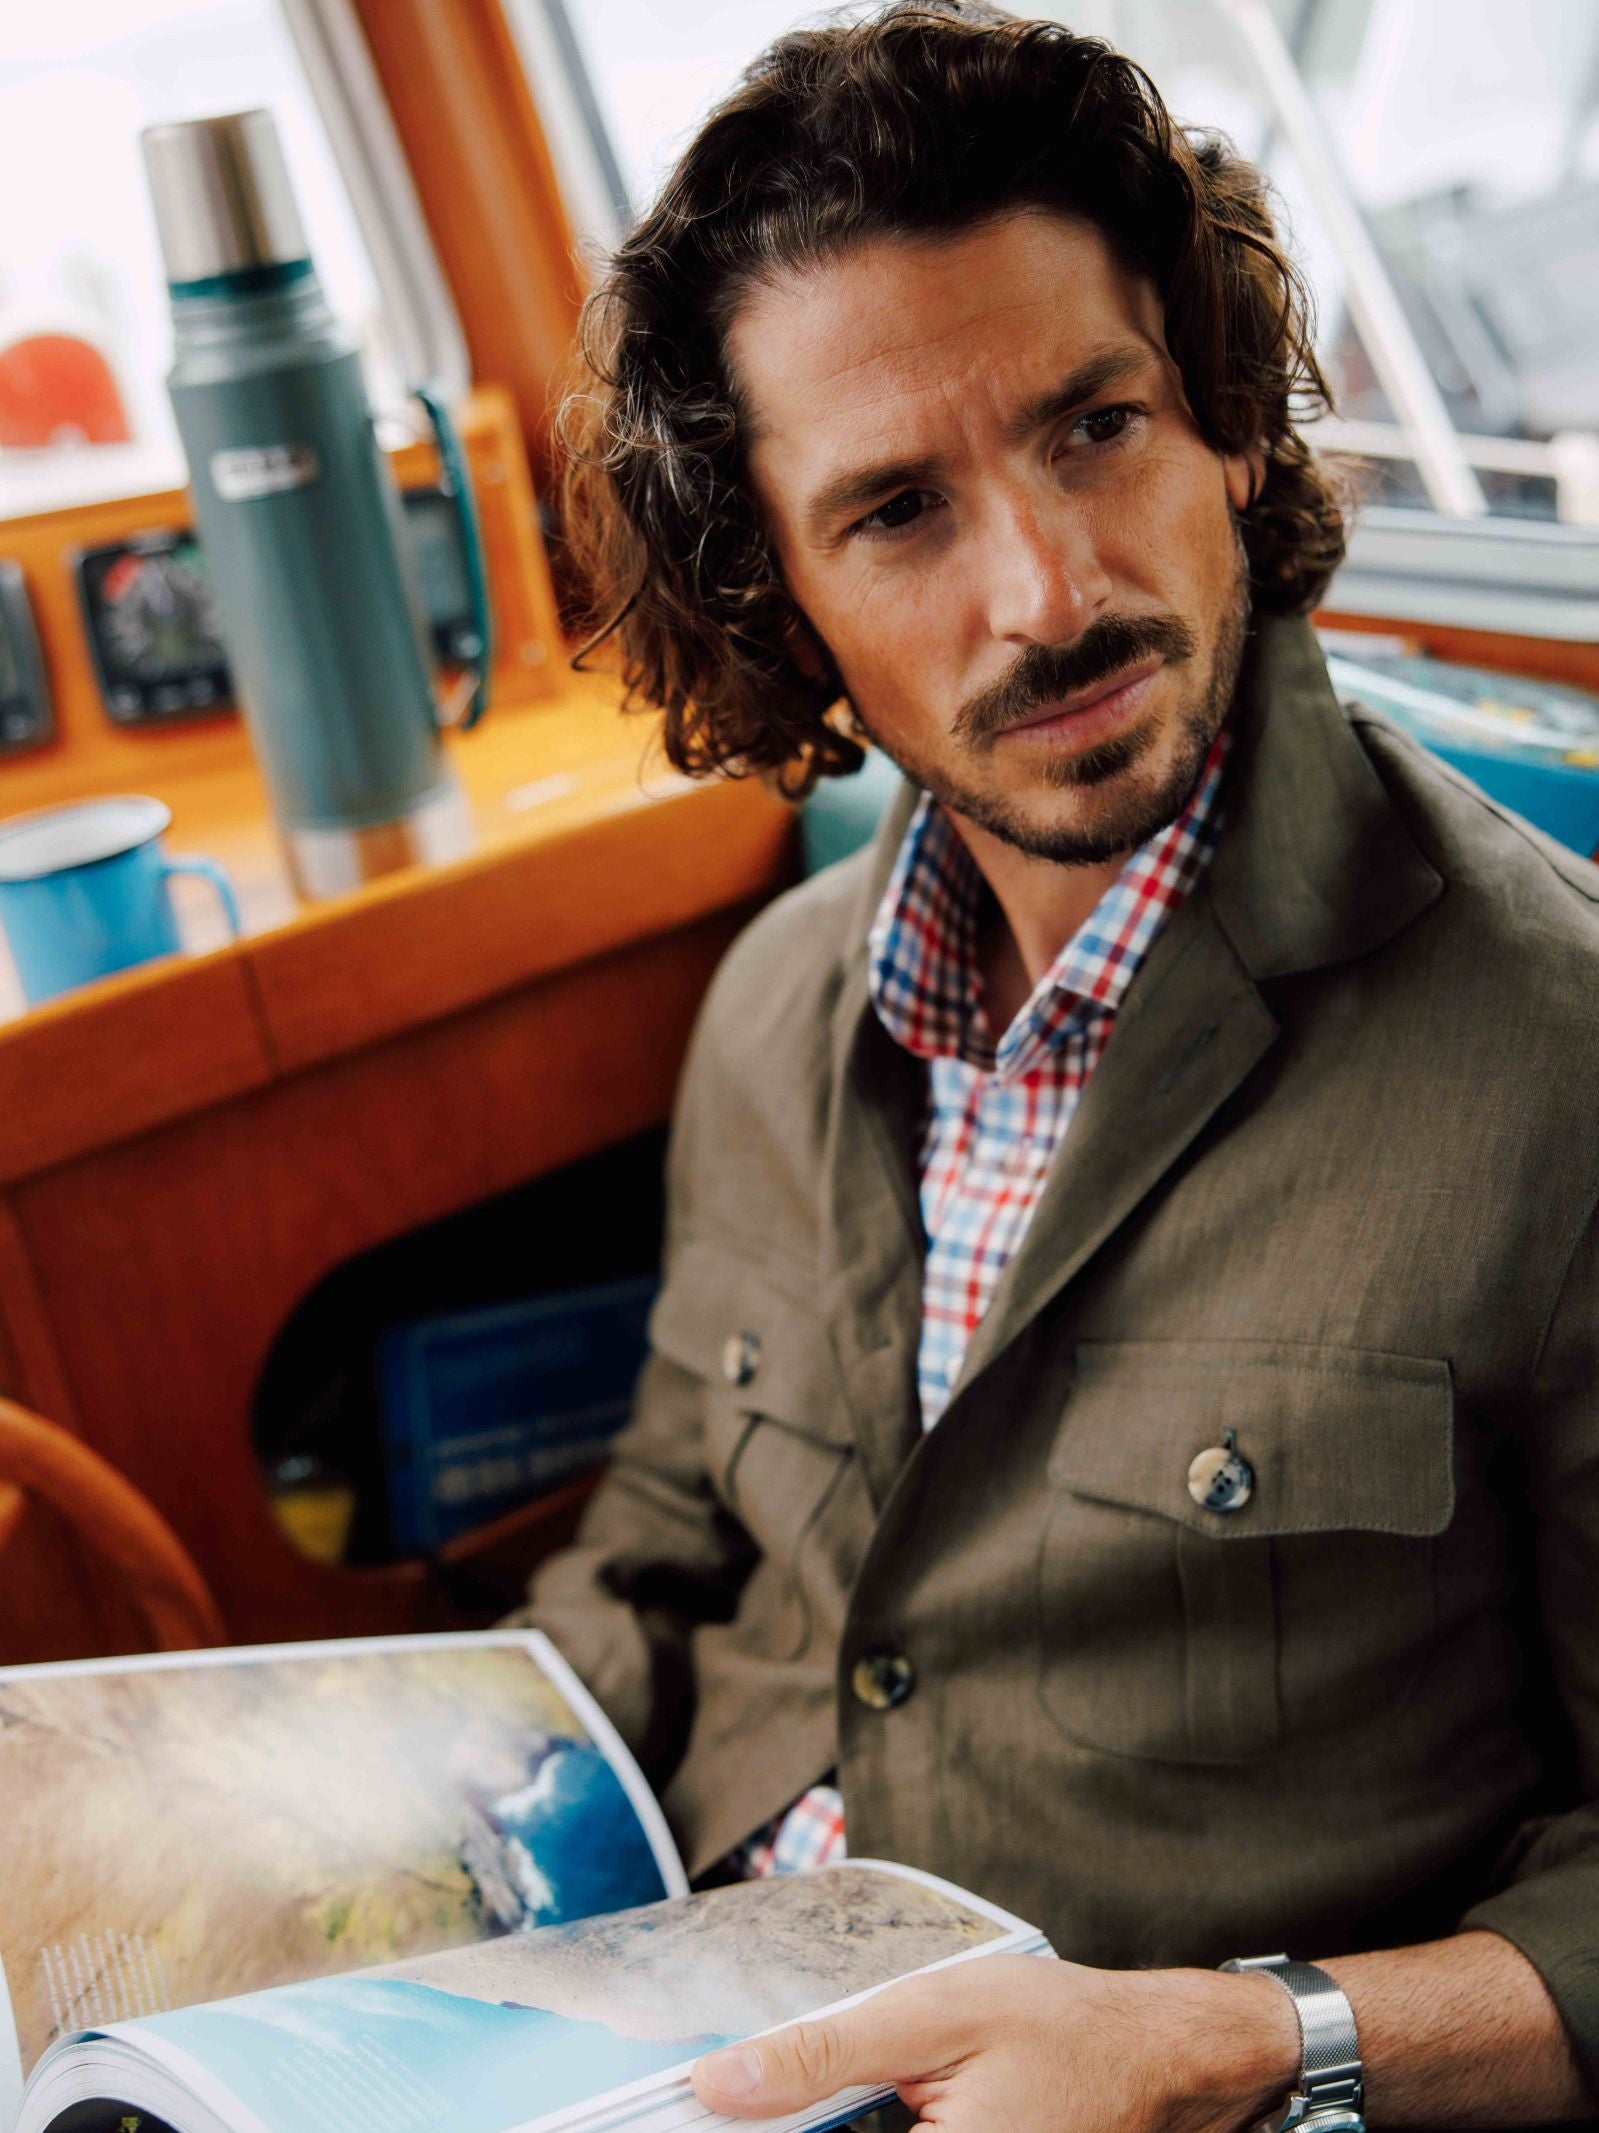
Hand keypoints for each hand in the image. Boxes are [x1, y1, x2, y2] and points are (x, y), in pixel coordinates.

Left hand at [691, 1953, 1300, 2131]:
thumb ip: (823, 2052)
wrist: (1158, 2058)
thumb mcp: (933, 2015)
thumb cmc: (1060, 2027)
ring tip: (848, 2089)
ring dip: (829, 2120)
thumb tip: (717, 2083)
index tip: (695, 2108)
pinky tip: (880, 2104)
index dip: (751, 2130)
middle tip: (747, 2089)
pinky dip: (871, 2127)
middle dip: (789, 2124)